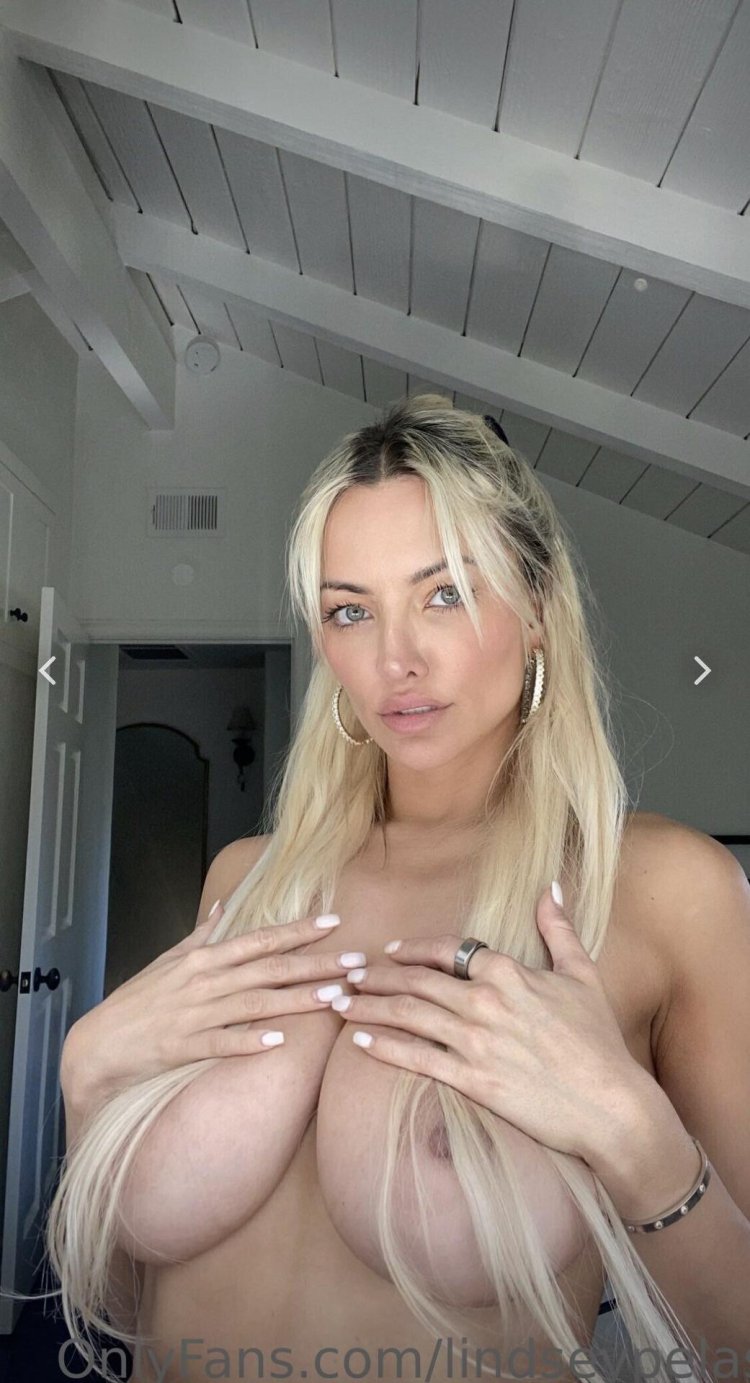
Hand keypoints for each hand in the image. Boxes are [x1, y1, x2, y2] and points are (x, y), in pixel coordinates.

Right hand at [61, 905, 359, 1105]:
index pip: (260, 939)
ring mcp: (196, 1014)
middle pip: (269, 969)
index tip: (333, 922)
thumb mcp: (167, 962)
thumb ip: (201, 936)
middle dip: (315, 963)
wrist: (98, 1045)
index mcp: (204, 959)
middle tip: (356, 960)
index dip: (298, 930)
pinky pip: (224, 1043)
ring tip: (335, 996)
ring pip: (256, 1003)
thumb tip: (224, 906)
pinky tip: (281, 1042)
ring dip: (297, 1000)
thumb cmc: (136, 1003)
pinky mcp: (186, 1047)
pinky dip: (251, 1041)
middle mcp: (205, 982)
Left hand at [329, 884, 644, 1161]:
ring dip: (368, 1005)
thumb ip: (558, 929)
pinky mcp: (472, 1080)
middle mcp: (485, 1001)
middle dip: (375, 976)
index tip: (388, 952)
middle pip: (416, 980)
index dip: (412, 950)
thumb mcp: (582, 975)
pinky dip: (383, 1046)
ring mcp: (476, 1041)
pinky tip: (360, 1041)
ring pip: (408, 1015)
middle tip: (346, 975)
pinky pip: (416, 1058)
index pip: (447, 949)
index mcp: (509, 971)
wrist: (610, 1104)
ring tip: (339, 1003)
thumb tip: (550, 887)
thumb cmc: (598, 1041)